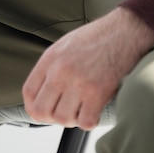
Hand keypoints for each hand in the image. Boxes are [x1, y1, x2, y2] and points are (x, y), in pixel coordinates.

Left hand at [22, 7, 153, 129]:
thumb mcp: (65, 45)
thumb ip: (52, 67)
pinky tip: (93, 111)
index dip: (33, 107)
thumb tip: (45, 91)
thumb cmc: (98, 37)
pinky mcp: (98, 93)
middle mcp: (61, 71)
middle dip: (51, 117)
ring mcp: (78, 83)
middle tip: (62, 113)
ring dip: (71, 119)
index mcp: (51, 59)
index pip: (28, 93)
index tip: (42, 111)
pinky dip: (89, 121)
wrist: (125, 31)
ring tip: (79, 110)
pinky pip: (85, 121)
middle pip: (41, 110)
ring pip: (63, 118)